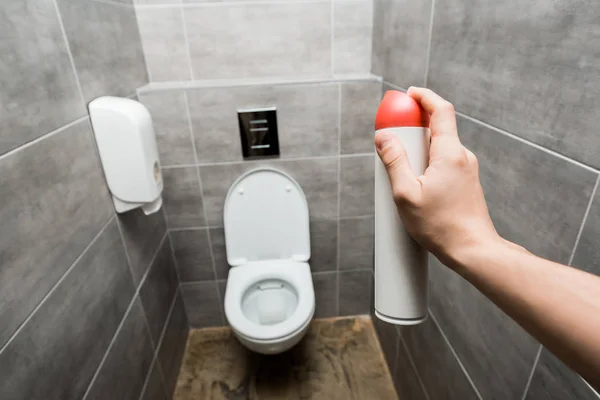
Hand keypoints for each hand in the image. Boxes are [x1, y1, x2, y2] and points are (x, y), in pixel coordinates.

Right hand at [374, 87, 500, 269]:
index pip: (441, 110)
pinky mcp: (465, 182)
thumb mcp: (406, 194)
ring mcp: (466, 169)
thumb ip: (394, 161)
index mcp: (450, 153)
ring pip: (438, 147)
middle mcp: (462, 156)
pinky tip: (415, 186)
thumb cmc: (440, 226)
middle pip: (436, 128)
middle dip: (412, 128)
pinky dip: (426, 164)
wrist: (471, 250)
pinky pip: (442, 162)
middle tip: (392, 139)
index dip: (423, 97)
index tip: (407, 95)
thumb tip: (383, 138)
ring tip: (400, 174)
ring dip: (418, 150)